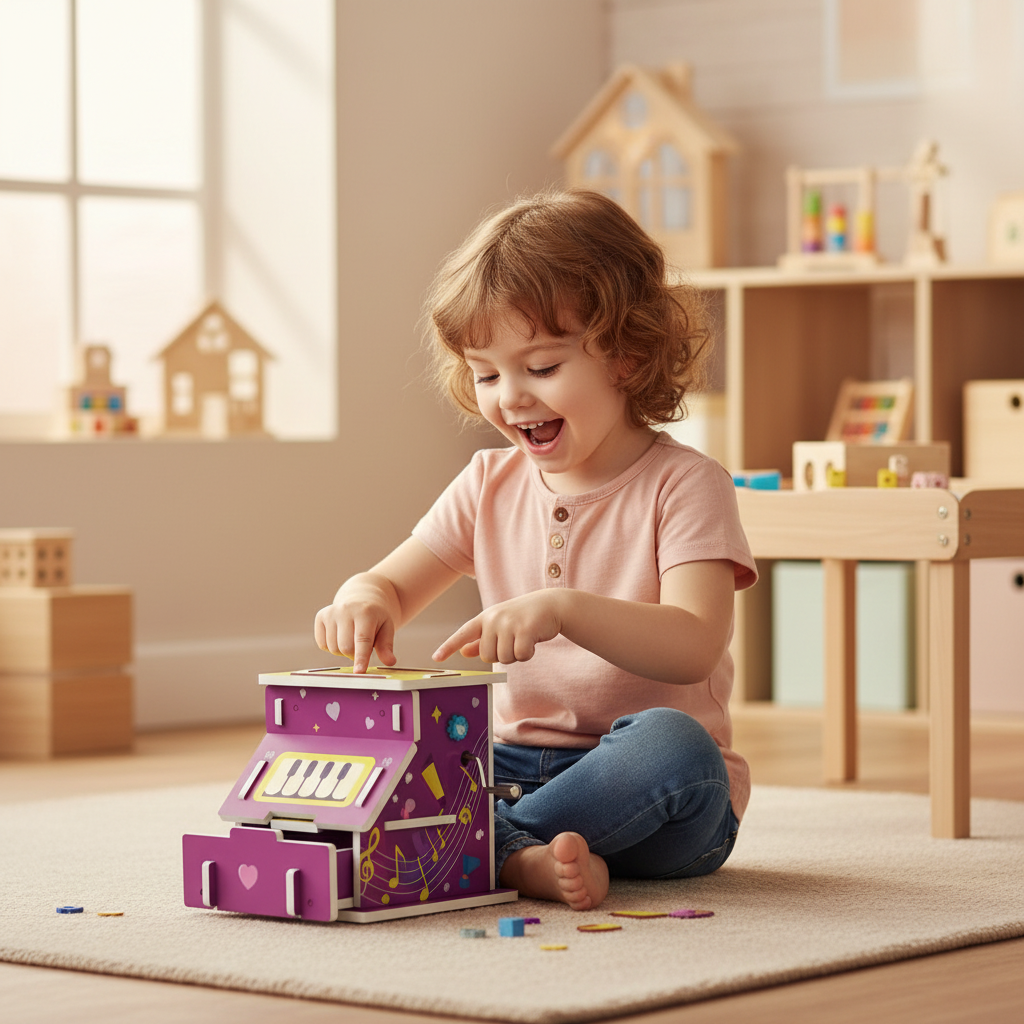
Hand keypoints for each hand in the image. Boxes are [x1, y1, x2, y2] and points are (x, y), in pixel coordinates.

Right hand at [314, 586, 397, 673]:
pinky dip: (332, 647)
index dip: (361, 657)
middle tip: (363, 648)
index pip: (362, 640)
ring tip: (352, 639)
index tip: (359, 672)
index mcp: (365, 612)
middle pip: (346, 647)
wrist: (362, 598)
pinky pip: (323, 644)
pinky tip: (340, 636)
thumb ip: (386, 646)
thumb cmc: (376, 618)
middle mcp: (345, 610)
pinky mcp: (320, 616)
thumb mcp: (387, 628)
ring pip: (333, 648)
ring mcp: (331, 612)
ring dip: (344, 651)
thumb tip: (390, 662)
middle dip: (355, 655)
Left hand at [433, 591, 562, 664]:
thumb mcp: (500, 625)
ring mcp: (509, 623)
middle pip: (488, 656)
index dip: (449, 646)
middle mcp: (494, 619)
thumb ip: (482, 640)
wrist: (551, 604)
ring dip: (516, 654)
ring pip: (504, 658)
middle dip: (502, 655)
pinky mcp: (525, 629)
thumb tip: (464, 652)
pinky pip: (520, 655)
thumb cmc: (523, 617)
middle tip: (513, 641)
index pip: (464, 633)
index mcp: (486, 617)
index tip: (436, 658)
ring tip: (524, 638)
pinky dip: (528, 654)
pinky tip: (533, 640)